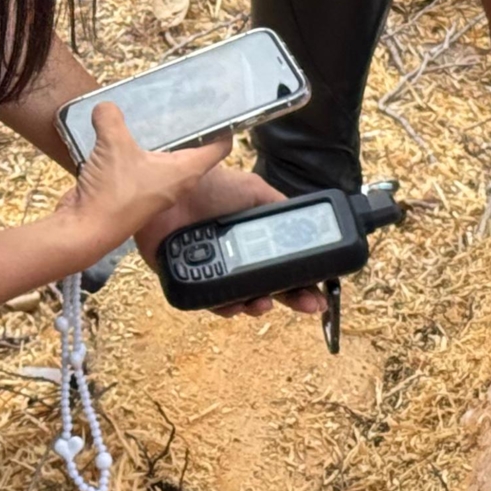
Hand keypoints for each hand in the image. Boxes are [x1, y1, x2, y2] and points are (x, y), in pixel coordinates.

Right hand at [64, 102, 229, 253]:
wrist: (85, 229)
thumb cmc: (113, 192)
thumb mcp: (114, 145)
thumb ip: (111, 118)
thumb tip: (106, 106)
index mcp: (184, 172)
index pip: (218, 149)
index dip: (224, 129)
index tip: (223, 109)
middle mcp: (174, 182)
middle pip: (192, 151)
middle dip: (189, 128)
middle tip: (184, 102)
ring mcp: (153, 189)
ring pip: (163, 158)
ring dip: (158, 140)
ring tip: (152, 114)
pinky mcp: (132, 193)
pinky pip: (140, 166)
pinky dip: (135, 151)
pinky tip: (122, 136)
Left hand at [134, 164, 326, 317]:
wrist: (172, 190)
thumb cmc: (209, 184)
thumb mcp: (254, 190)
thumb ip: (277, 206)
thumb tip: (304, 223)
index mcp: (251, 240)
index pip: (281, 265)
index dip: (301, 280)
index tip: (318, 291)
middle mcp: (234, 257)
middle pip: (268, 287)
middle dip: (291, 298)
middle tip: (309, 304)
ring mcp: (212, 270)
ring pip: (241, 300)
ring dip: (257, 305)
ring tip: (263, 303)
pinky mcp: (189, 279)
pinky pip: (210, 302)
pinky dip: (224, 306)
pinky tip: (234, 304)